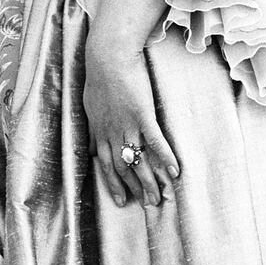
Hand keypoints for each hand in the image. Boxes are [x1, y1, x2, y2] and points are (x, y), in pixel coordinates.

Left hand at [84, 39, 178, 207]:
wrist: (107, 58)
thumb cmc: (98, 80)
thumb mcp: (90, 108)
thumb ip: (94, 131)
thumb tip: (91, 149)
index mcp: (100, 132)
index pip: (107, 165)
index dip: (115, 184)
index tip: (122, 201)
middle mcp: (113, 133)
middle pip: (124, 168)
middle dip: (136, 188)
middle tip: (148, 205)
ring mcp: (128, 126)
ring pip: (139, 160)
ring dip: (150, 181)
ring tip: (161, 197)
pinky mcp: (143, 116)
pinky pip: (155, 142)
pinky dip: (165, 157)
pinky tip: (175, 171)